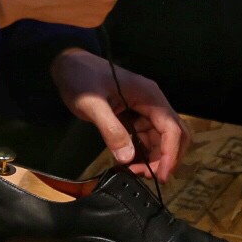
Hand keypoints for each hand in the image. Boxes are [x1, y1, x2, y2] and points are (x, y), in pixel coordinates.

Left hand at [51, 48, 189, 183]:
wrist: (68, 64)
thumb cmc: (80, 78)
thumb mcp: (92, 104)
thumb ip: (110, 129)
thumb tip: (127, 158)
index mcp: (149, 96)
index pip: (171, 128)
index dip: (170, 154)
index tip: (162, 176)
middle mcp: (152, 103)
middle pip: (173, 134)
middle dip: (166, 158)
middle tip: (148, 177)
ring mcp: (144, 109)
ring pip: (160, 139)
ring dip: (153, 158)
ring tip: (133, 171)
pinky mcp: (134, 116)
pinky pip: (145, 138)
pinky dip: (142, 153)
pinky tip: (128, 163)